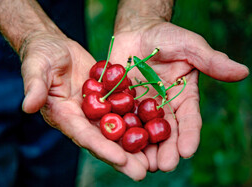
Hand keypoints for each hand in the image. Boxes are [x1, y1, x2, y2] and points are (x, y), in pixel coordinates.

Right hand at [20, 32, 148, 180]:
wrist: (55, 46)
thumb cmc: (41, 55)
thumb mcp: (36, 67)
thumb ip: (34, 86)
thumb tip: (28, 106)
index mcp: (64, 115)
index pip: (84, 135)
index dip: (102, 148)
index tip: (121, 160)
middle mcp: (81, 117)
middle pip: (103, 140)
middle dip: (122, 157)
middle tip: (142, 172)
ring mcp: (95, 108)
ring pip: (116, 129)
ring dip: (133, 144)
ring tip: (153, 159)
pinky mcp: (107, 97)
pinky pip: (122, 110)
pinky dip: (137, 120)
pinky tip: (154, 128)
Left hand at [111, 21, 248, 171]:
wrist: (138, 31)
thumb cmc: (167, 36)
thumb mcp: (190, 46)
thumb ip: (211, 61)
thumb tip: (242, 72)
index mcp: (182, 97)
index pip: (189, 120)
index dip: (190, 135)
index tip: (187, 151)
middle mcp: (162, 106)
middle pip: (165, 131)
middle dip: (165, 149)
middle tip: (164, 166)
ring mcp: (140, 106)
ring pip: (143, 130)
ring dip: (143, 148)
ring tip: (142, 164)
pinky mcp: (121, 101)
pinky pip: (119, 117)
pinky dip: (119, 130)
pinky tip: (117, 144)